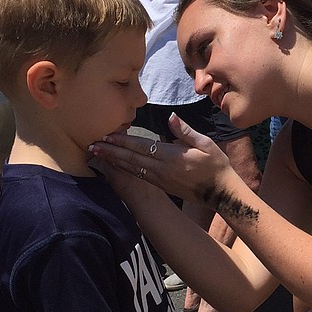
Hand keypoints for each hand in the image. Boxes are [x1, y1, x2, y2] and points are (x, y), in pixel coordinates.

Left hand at [89, 118, 231, 203]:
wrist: (220, 193)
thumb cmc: (216, 166)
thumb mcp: (206, 144)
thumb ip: (185, 131)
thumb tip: (171, 117)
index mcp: (172, 156)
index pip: (141, 146)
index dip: (122, 140)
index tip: (107, 134)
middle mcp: (162, 168)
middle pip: (131, 158)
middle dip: (110, 151)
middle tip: (91, 145)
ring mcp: (160, 179)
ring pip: (131, 168)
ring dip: (113, 161)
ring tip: (97, 155)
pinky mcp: (160, 186)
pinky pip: (137, 176)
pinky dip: (123, 170)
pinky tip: (114, 165)